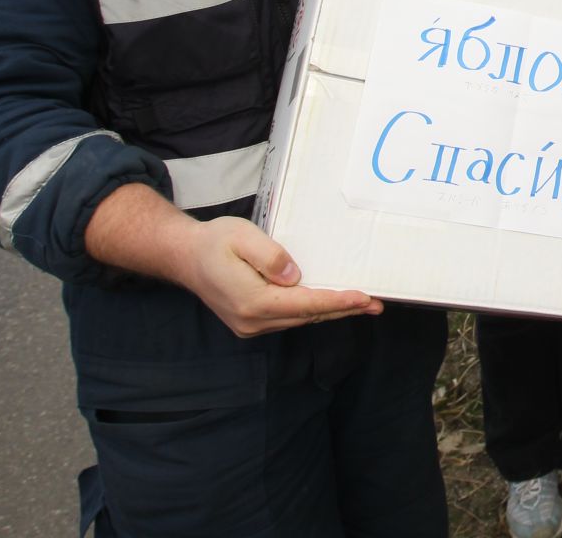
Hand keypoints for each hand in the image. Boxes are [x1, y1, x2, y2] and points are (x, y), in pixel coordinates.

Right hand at [180, 216, 383, 337]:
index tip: (364, 298)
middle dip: (343, 309)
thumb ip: (270, 256)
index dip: (337, 301)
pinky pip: (289, 318)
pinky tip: (331, 304)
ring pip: (300, 319)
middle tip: (377, 304)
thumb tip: (295, 276)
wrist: (185, 257)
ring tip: (363, 305)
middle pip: (307, 316)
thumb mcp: (242, 236)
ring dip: (331, 311)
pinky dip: (313, 311)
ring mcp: (250, 325)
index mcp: (252, 300)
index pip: (305, 304)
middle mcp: (252, 320)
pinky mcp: (250, 322)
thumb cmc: (215, 241)